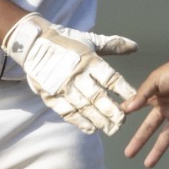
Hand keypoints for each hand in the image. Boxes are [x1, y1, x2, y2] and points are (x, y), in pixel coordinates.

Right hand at [2, 13, 137, 134]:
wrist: (33, 43)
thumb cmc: (66, 41)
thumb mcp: (90, 40)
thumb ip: (113, 45)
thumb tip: (135, 46)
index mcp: (88, 59)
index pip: (109, 77)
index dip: (123, 90)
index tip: (135, 100)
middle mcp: (76, 74)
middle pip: (97, 96)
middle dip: (111, 111)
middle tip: (123, 121)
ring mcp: (62, 87)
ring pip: (83, 107)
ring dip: (98, 120)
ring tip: (111, 129)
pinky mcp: (51, 96)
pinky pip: (67, 112)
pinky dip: (79, 122)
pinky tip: (91, 128)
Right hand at [121, 53, 168, 166]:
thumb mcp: (156, 80)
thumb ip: (142, 95)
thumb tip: (126, 109)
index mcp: (156, 97)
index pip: (138, 109)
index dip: (128, 116)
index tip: (116, 124)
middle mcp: (166, 108)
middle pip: (150, 128)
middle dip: (139, 141)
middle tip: (128, 154)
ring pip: (167, 136)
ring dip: (158, 150)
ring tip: (148, 164)